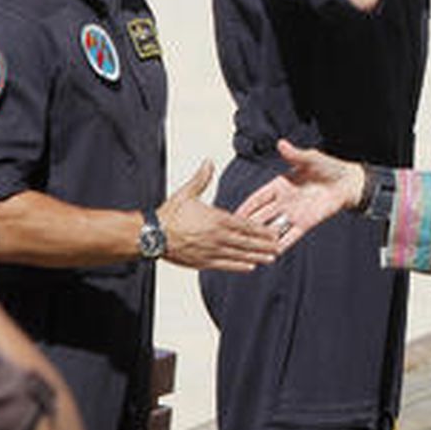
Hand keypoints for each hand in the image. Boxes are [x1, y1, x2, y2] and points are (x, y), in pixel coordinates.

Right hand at [158, 161, 282, 272]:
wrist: (151, 235)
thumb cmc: (168, 214)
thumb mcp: (186, 193)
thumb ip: (201, 179)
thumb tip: (208, 163)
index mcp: (216, 219)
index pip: (244, 225)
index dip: (261, 230)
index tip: (273, 231)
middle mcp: (216, 236)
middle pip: (246, 241)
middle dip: (264, 244)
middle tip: (279, 246)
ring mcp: (210, 250)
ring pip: (239, 254)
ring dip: (256, 256)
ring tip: (270, 258)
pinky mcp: (202, 262)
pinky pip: (225, 264)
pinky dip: (239, 266)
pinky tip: (250, 266)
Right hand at [232, 140, 365, 253]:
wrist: (347, 182)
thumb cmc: (328, 167)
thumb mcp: (311, 159)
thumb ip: (295, 155)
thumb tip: (281, 143)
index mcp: (280, 185)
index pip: (257, 198)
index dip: (245, 207)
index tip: (231, 216)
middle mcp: (283, 201)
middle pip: (261, 216)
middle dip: (248, 227)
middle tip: (232, 238)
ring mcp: (293, 214)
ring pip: (273, 228)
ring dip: (262, 239)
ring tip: (247, 251)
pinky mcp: (305, 223)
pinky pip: (291, 236)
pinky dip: (282, 244)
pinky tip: (271, 254)